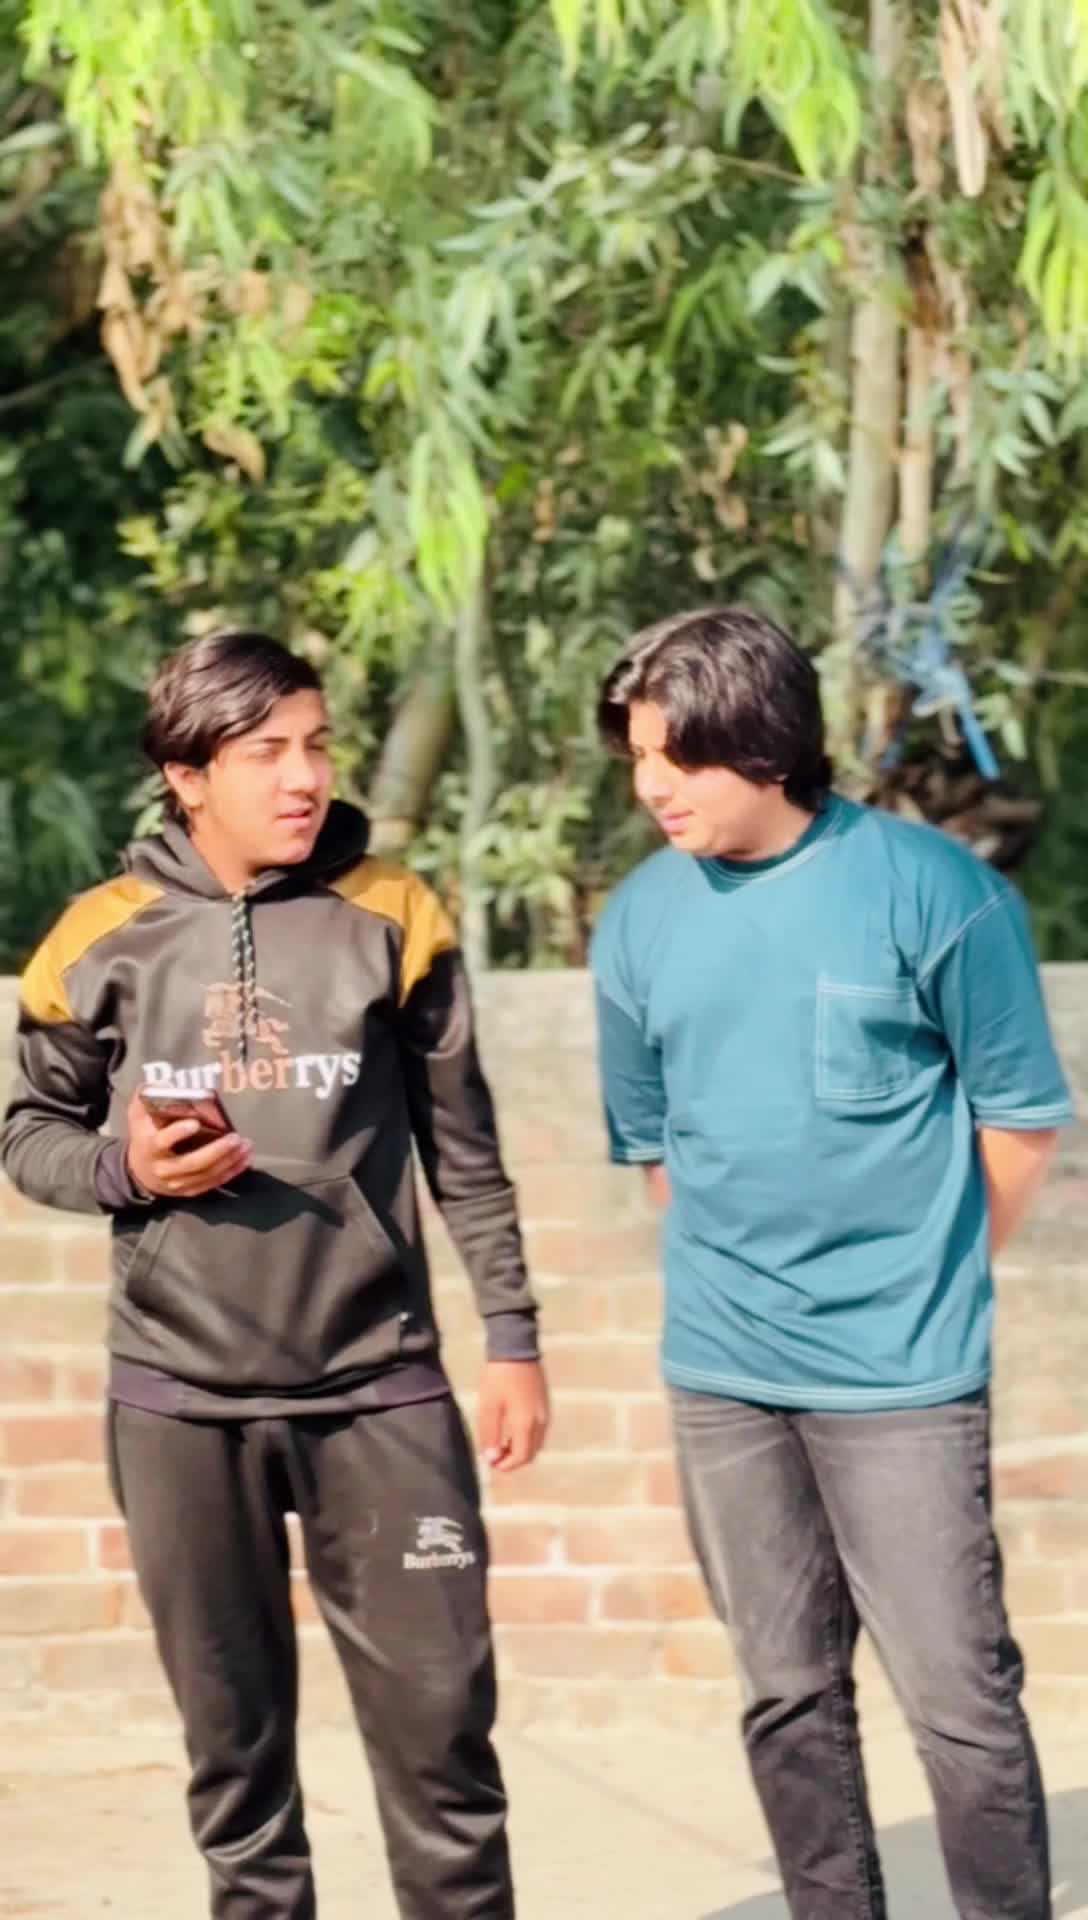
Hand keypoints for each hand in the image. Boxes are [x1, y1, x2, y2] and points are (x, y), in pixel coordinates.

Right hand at [125, 1091, 252, 1200]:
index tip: (195, 1122)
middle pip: (192, 1163)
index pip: (162, 1142)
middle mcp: (163, 1168)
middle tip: (235, 1137)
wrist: (139, 1170)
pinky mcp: (189, 1190)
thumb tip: (166, 1084)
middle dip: (216, 1151)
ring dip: (229, 1161)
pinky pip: (212, 1183)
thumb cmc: (144, 1134)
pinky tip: (244, 1160)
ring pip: (206, 1174)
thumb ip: (147, 1094)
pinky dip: (231, 1172)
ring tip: (246, 1146)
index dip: (178, 1133)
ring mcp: (176, 1183)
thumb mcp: (138, 1114)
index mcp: (150, 1147)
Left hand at [477, 1361, 549, 1472]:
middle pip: (531, 1453)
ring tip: (500, 1442)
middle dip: (513, 1459)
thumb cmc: (498, 1377)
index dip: (506, 1465)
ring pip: (536, 1442)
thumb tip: (491, 1458)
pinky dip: (526, 1437)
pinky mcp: (544, 1402)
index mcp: (526, 1423)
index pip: (521, 1457)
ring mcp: (545, 1411)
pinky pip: (539, 1430)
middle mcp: (540, 1421)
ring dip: (520, 1449)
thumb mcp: (488, 1406)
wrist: (515, 1347)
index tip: (491, 1463)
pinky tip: (511, 1427)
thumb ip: (490, 1434)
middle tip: (494, 1455)